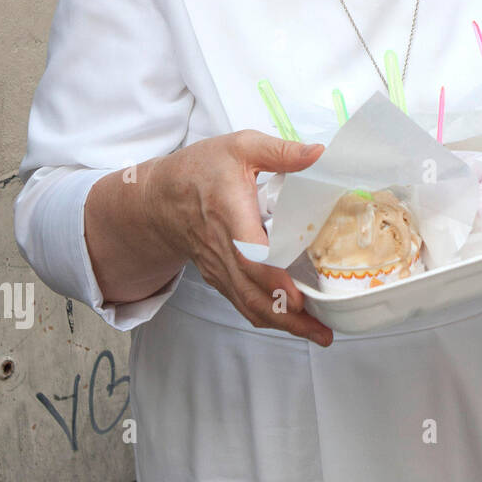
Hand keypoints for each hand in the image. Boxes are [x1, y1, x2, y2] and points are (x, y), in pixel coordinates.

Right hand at [141, 130, 333, 345]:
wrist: (159, 196)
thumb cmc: (202, 169)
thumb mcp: (241, 147)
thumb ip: (280, 151)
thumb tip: (319, 153)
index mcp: (229, 214)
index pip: (248, 254)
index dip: (272, 278)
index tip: (296, 296)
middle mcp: (222, 249)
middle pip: (252, 293)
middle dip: (287, 316)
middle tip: (322, 331)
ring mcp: (219, 267)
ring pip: (248, 304)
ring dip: (282, 324)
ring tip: (318, 335)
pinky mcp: (220, 276)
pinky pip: (243, 302)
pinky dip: (269, 317)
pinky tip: (295, 322)